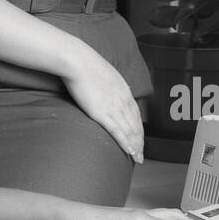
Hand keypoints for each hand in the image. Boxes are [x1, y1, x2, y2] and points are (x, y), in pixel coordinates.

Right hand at [60, 44, 144, 161]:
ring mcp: (114, 107)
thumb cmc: (85, 64)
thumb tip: (104, 88)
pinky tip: (130, 151)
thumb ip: (108, 84)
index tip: (139, 137)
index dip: (138, 128)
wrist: (77, 61)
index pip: (136, 113)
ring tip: (137, 158)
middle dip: (140, 141)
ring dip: (135, 146)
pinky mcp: (103, 113)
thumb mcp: (103, 73)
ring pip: (130, 131)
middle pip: (136, 125)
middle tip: (141, 153)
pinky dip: (125, 143)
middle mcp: (123, 100)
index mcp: (123, 90)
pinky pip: (118, 132)